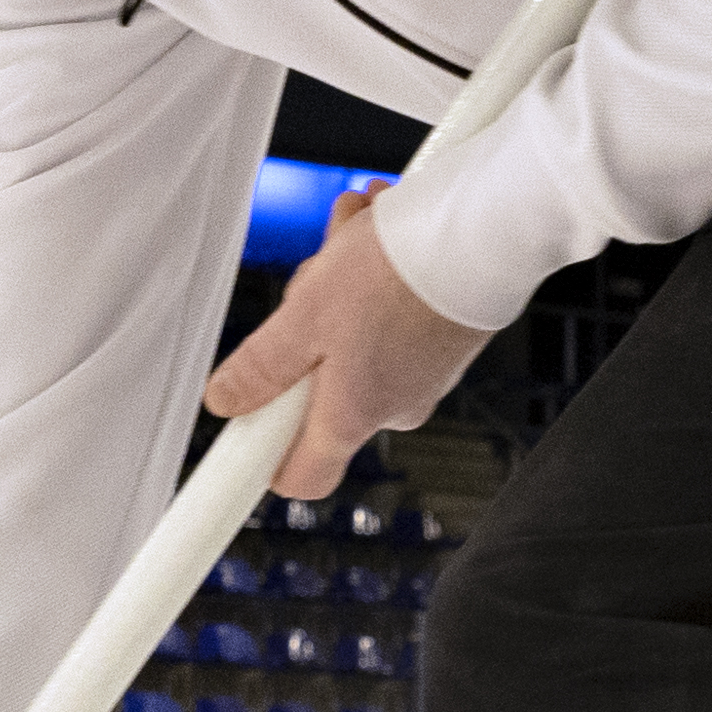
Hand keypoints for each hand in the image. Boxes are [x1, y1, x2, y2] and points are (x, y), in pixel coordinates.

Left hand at [202, 189, 489, 500]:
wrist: (484, 233)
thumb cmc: (403, 272)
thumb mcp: (306, 313)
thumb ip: (262, 365)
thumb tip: (227, 399)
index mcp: (353, 415)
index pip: (301, 478)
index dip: (264, 458)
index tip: (243, 430)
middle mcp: (393, 407)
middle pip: (319, 389)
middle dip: (305, 331)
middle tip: (313, 281)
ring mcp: (421, 375)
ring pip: (352, 340)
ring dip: (340, 287)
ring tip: (354, 236)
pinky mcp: (442, 341)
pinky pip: (390, 318)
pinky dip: (378, 278)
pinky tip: (380, 235)